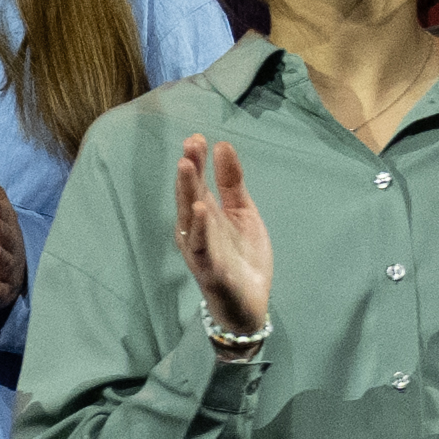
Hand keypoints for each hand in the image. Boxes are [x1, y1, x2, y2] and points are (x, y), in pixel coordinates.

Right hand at [169, 133, 271, 342]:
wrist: (250, 301)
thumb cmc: (242, 255)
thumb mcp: (243, 212)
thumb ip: (232, 182)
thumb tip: (223, 146)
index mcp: (203, 213)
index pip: (197, 182)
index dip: (196, 160)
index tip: (197, 137)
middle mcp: (196, 229)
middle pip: (189, 195)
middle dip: (189, 170)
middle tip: (189, 144)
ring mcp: (200, 248)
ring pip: (189, 217)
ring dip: (187, 191)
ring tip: (187, 166)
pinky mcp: (209, 268)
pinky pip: (201, 247)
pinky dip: (200, 228)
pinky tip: (202, 209)